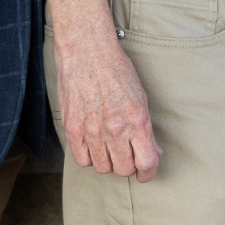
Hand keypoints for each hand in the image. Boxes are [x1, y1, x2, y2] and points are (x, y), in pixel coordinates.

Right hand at [54, 21, 160, 180]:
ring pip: (103, 168)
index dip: (148, 173)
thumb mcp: (141, 97)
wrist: (87, 52)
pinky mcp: (72, 128)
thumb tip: (152, 151)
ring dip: (109, 162)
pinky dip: (90, 157)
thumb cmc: (116, 70)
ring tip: (110, 148)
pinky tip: (94, 146)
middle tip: (128, 156)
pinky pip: (82, 160)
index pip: (146, 163)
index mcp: (137, 119)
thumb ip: (145, 128)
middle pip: (124, 170)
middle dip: (129, 166)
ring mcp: (92, 130)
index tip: (146, 172)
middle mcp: (115, 128)